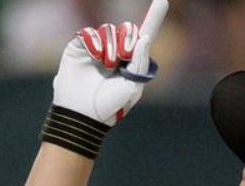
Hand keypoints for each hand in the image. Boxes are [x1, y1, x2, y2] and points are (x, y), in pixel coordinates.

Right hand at [52, 0, 168, 125]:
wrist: (83, 114)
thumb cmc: (110, 106)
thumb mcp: (132, 88)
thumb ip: (140, 64)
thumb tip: (144, 38)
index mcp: (132, 63)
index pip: (144, 37)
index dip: (154, 18)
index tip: (163, 0)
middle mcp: (116, 53)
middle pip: (127, 29)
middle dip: (127, 39)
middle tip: (123, 57)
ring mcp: (98, 49)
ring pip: (109, 30)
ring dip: (110, 46)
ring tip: (106, 65)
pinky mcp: (81, 47)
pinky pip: (90, 32)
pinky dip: (94, 43)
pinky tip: (95, 57)